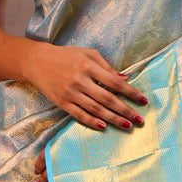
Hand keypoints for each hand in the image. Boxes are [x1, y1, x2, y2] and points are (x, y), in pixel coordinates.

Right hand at [27, 43, 146, 181]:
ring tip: (127, 125)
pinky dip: (92, 121)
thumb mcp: (88, 54)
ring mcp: (70, 93)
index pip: (115, 82)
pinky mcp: (62, 102)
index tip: (143, 101)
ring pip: (95, 109)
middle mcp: (80, 80)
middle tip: (139, 120)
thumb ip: (107, 67)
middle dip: (125, 110)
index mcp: (88, 66)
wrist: (37, 61)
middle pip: (107, 99)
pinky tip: (103, 127)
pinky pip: (79, 115)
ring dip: (113, 119)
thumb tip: (125, 79)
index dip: (131, 92)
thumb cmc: (66, 56)